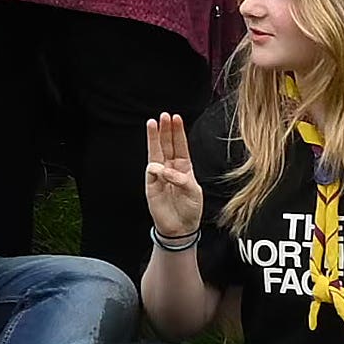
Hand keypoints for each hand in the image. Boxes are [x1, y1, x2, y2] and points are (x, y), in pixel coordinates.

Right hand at [140, 109, 206, 246]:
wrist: (180, 227)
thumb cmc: (190, 209)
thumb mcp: (193, 192)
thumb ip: (181, 179)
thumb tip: (163, 170)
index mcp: (184, 168)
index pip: (180, 146)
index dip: (178, 132)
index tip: (176, 118)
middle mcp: (171, 168)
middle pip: (166, 145)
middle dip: (165, 130)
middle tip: (164, 115)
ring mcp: (159, 175)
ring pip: (155, 152)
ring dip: (154, 138)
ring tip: (152, 123)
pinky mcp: (150, 184)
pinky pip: (151, 172)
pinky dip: (155, 168)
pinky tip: (158, 167)